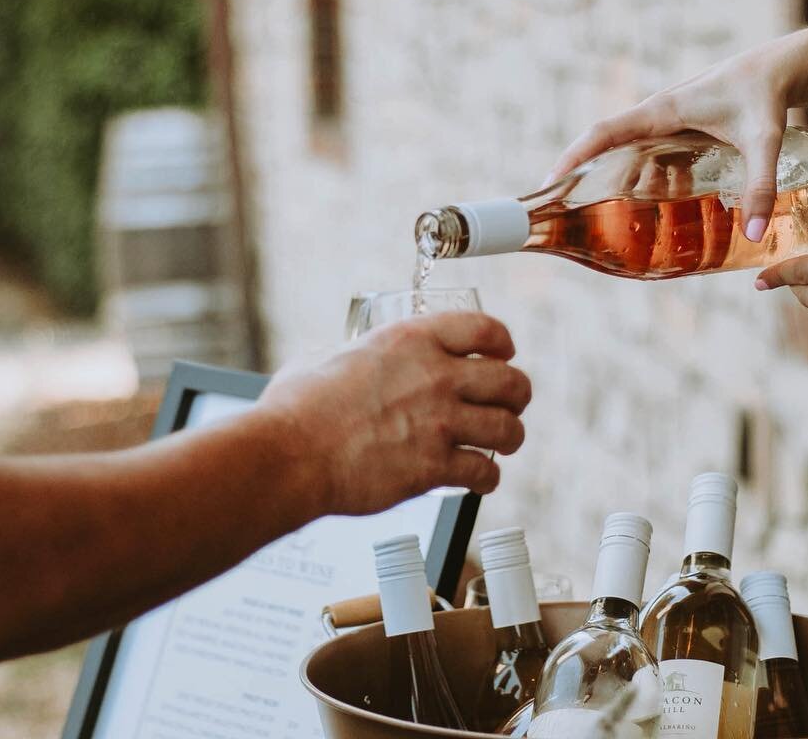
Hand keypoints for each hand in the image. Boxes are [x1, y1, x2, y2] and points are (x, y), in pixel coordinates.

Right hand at [257, 312, 531, 515]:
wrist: (290, 456)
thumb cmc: (296, 409)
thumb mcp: (324, 356)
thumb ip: (349, 354)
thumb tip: (342, 357)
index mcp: (411, 340)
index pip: (486, 328)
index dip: (503, 342)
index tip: (503, 354)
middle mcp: (434, 376)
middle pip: (510, 380)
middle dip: (517, 394)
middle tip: (511, 404)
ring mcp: (439, 422)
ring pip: (509, 427)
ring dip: (512, 436)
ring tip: (505, 442)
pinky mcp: (434, 466)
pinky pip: (485, 471)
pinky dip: (488, 478)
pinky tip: (480, 479)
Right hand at [546, 39, 796, 240]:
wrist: (781, 69)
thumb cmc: (766, 95)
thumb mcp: (764, 140)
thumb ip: (759, 186)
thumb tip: (752, 233)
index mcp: (662, 111)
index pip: (605, 132)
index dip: (574, 156)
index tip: (550, 182)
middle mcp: (657, 115)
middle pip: (608, 147)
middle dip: (585, 176)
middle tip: (569, 212)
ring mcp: (666, 122)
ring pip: (630, 155)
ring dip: (619, 182)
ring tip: (609, 216)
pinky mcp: (680, 130)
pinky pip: (652, 156)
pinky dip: (647, 179)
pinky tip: (657, 204)